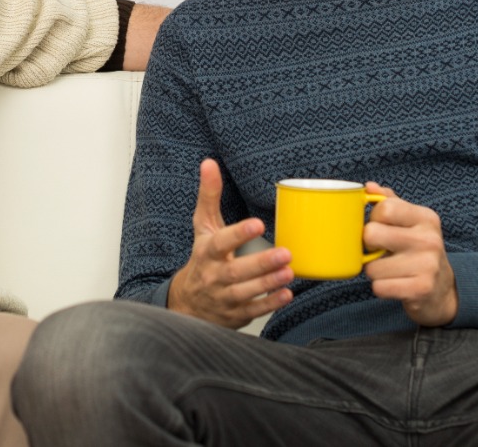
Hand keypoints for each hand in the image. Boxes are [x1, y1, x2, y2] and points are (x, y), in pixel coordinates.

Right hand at [167, 159, 294, 327]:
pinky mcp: (235, 314)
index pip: (221, 242)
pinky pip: (253, 310)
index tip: (258, 224)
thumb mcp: (203, 227)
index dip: (238, 234)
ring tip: (289, 272)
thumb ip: (209, 196)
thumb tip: (209, 163)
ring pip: (246, 292)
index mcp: (206, 252)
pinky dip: (270, 304)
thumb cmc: (203, 258)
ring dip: (269, 283)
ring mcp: (224, 298)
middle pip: (236, 271)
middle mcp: (213, 276)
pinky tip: (287, 294)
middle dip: (261, 264)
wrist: (188, 304)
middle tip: (285, 253)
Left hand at [362, 182, 457, 325]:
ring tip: (390, 269)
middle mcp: (429, 239)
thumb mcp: (410, 221)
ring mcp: (428, 265)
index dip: (373, 220)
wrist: (442, 288)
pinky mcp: (421, 289)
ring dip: (374, 271)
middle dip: (368, 246)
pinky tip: (395, 284)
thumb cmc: (418, 249)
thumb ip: (389, 202)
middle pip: (372, 234)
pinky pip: (379, 287)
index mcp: (426, 218)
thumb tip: (370, 186)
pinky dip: (381, 288)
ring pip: (372, 266)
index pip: (384, 208)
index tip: (381, 228)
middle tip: (380, 251)